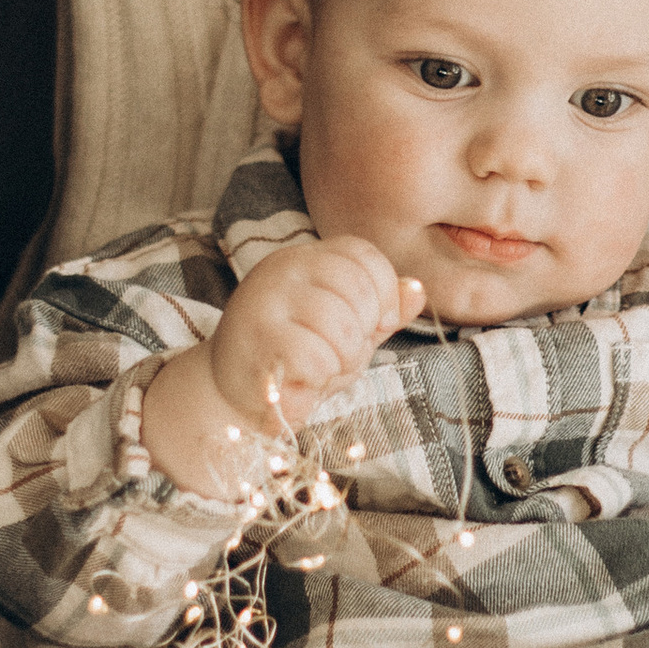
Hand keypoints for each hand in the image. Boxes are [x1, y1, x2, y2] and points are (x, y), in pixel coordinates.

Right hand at [212, 235, 414, 429]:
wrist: (232, 394)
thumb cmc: (295, 359)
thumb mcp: (347, 328)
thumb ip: (381, 309)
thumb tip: (417, 289)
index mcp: (304, 258)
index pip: (362, 253)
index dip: (384, 291)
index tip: (378, 324)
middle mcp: (282, 269)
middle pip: (357, 289)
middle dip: (362, 333)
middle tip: (339, 353)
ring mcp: (265, 301)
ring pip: (341, 327)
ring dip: (341, 360)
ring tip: (318, 367)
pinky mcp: (256, 339)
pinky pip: (316, 358)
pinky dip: (319, 378)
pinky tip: (300, 380)